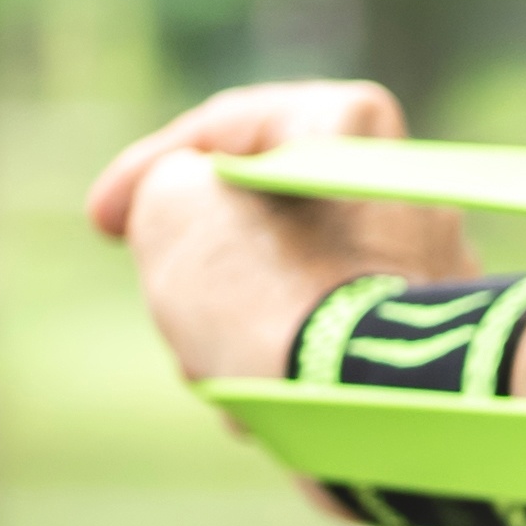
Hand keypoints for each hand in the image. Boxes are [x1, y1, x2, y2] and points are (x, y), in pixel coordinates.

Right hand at [82, 82, 471, 394]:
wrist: (360, 400)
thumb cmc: (265, 289)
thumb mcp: (172, 207)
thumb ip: (167, 187)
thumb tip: (192, 210)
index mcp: (351, 125)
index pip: (226, 131)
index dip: (148, 170)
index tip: (102, 220)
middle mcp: (405, 186)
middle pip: (262, 217)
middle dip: (202, 264)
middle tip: (165, 296)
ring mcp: (424, 264)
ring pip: (288, 282)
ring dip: (234, 321)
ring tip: (209, 364)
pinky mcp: (423, 340)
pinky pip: (326, 334)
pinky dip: (281, 357)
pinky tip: (254, 399)